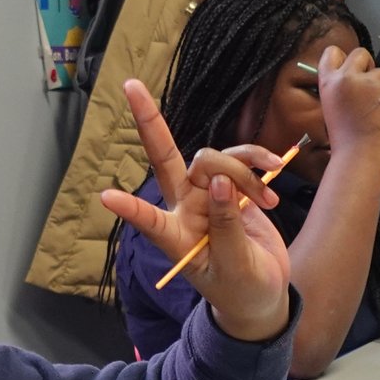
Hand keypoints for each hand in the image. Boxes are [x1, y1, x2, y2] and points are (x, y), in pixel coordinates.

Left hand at [99, 78, 291, 342]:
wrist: (263, 292)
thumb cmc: (241, 289)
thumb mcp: (235, 266)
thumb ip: (227, 224)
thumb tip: (219, 182)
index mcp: (177, 237)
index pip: (149, 221)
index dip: (130, 209)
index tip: (106, 197)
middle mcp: (185, 208)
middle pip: (167, 159)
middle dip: (150, 123)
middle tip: (131, 87)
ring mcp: (206, 193)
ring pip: (216, 159)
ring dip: (244, 170)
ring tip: (267, 200)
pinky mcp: (231, 186)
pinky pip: (241, 159)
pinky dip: (259, 163)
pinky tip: (273, 182)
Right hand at [314, 42, 379, 157]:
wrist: (359, 151)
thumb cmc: (344, 132)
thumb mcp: (331, 104)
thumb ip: (338, 85)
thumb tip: (351, 72)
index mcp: (328, 81)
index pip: (332, 51)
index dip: (342, 57)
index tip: (348, 69)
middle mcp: (346, 77)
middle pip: (360, 53)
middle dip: (366, 65)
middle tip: (367, 84)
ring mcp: (368, 82)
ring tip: (373, 106)